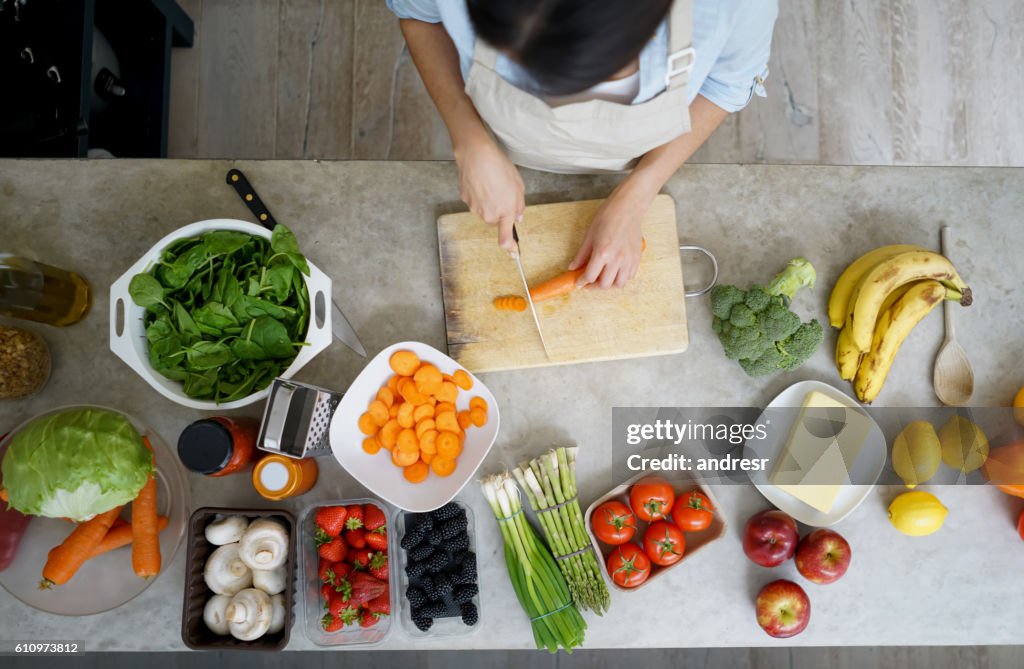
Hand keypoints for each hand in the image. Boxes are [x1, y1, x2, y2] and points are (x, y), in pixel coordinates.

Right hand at [454, 136, 524, 253]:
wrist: (477, 155)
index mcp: (505, 212)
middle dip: (500, 212)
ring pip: (485, 212)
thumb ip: (519, 205)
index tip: (514, 253)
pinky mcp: (465, 200)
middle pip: (495, 221)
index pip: (506, 238)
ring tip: (491, 183)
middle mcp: (489, 214)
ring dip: (489, 202)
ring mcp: (475, 208)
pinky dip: (479, 195)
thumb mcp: (518, 186)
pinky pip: (475, 202)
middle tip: (502, 193)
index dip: (510, 248)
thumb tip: (517, 217)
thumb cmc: (499, 167)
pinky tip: (481, 181)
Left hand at [569, 186, 650, 287]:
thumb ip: (581, 255)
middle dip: (594, 286)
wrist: (628, 208)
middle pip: (605, 285)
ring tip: (602, 278)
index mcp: (602, 253)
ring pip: (619, 284)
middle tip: (589, 281)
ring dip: (609, 284)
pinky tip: (614, 271)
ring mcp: (629, 260)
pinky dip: (621, 277)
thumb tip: (572, 268)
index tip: (578, 283)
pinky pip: (629, 276)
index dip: (582, 282)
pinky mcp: (637, 258)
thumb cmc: (607, 217)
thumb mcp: (589, 235)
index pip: (590, 277)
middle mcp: (617, 259)